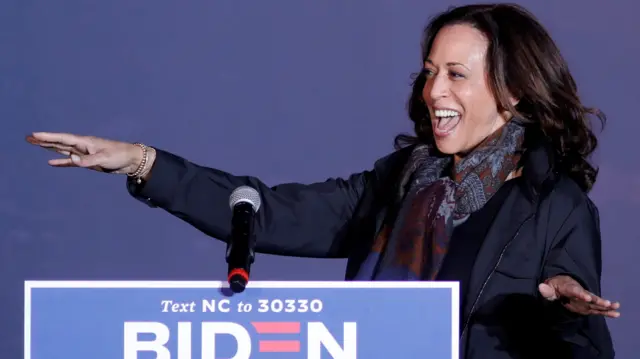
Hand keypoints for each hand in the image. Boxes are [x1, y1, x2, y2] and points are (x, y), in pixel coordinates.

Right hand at [26, 132, 147, 174]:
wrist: (131, 160)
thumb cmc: (120, 155)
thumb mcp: (104, 158)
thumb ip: (88, 160)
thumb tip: (72, 160)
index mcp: (85, 142)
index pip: (63, 138)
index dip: (49, 137)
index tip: (35, 135)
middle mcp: (82, 146)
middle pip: (59, 142)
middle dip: (44, 140)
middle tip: (28, 138)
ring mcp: (84, 153)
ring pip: (63, 150)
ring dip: (49, 148)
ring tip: (36, 144)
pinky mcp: (88, 161)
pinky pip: (71, 161)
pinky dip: (61, 162)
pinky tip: (51, 163)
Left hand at [539, 275, 619, 317]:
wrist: (562, 284)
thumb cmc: (555, 286)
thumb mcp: (549, 287)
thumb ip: (546, 290)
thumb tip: (541, 287)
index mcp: (570, 288)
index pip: (575, 290)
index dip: (581, 293)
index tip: (587, 297)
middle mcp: (580, 293)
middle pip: (590, 296)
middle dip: (598, 300)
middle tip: (607, 303)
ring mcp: (585, 300)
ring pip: (596, 303)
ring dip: (605, 306)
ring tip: (615, 307)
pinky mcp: (588, 306)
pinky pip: (598, 309)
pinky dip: (606, 311)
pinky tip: (616, 313)